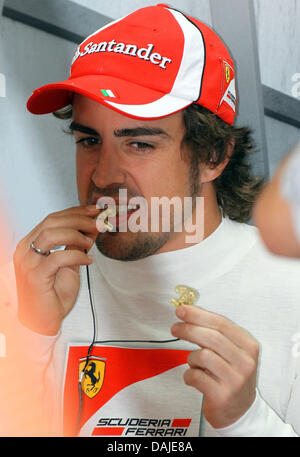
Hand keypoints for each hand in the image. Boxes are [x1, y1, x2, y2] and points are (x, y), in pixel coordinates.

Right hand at [13, 205, 99, 335]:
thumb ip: (77, 246)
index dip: (75, 212)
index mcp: (30, 244)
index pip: (52, 219)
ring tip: (91, 242)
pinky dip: (77, 255)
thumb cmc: (52, 295)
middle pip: (52, 222)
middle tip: (98, 222)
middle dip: (79, 219)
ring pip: (52, 234)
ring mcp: (28, 262)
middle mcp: (25, 250)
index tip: (94, 210)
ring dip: (76, 234)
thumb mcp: (69, 264)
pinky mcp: (35, 276)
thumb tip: (93, 228)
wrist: (42, 322)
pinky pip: (58, 257)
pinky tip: (88, 260)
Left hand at [171, 305, 258, 428]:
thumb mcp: (231, 351)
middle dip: (189, 329)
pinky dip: (189, 375)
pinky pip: (196, 376)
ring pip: (203, 356)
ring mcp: (235, 380)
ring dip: (191, 358)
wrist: (240, 410)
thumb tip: (188, 313)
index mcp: (248, 345)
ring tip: (194, 364)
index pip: (221, 323)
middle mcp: (245, 362)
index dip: (198, 315)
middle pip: (211, 337)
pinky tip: (193, 378)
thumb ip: (214, 333)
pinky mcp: (222, 396)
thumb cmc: (230, 375)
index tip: (182, 310)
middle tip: (175, 328)